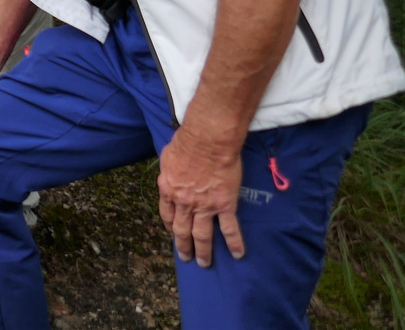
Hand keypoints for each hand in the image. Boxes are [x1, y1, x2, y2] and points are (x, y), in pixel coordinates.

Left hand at [158, 124, 245, 267]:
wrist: (207, 141)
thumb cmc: (185, 143)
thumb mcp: (167, 157)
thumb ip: (168, 171)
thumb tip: (169, 174)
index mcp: (168, 189)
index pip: (167, 215)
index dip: (170, 226)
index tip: (173, 233)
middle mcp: (184, 202)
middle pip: (182, 230)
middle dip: (183, 246)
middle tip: (186, 258)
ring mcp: (204, 206)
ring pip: (202, 235)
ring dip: (203, 251)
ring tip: (205, 263)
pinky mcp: (224, 205)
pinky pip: (229, 228)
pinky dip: (234, 243)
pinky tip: (237, 254)